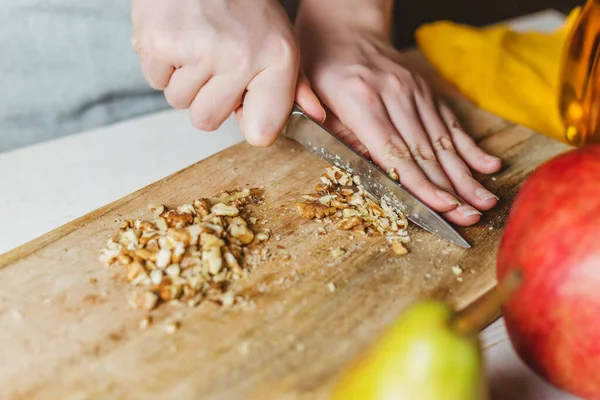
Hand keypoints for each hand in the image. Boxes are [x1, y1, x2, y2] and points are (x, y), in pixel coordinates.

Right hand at [131, 0, 324, 145]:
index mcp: (276, 60)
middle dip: (205, 97)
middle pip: (207, 121)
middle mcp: (240, 58)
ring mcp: (199, 51)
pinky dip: (161, 63)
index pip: (262, 134)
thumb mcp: (278, 39)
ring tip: (195, 43)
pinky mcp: (160, 44)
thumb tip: (315, 116)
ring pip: (179, 101)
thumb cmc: (242, 2)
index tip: (246, 101)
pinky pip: (156, 81)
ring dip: (183, 79)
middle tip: (213, 60)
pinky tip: (177, 36)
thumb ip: (295, 84)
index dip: (248, 120)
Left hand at [295, 7, 500, 225]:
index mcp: (361, 101)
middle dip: (451, 189)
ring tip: (484, 202)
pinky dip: (469, 147)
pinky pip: (450, 121)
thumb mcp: (310, 96)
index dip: (421, 184)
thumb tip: (356, 166)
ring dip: (465, 175)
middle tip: (471, 218)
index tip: (443, 208)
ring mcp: (414, 91)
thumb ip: (329, 132)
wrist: (344, 27)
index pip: (395, 153)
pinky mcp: (425, 90)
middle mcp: (394, 95)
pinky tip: (488, 166)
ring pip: (443, 140)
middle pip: (426, 151)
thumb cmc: (321, 66)